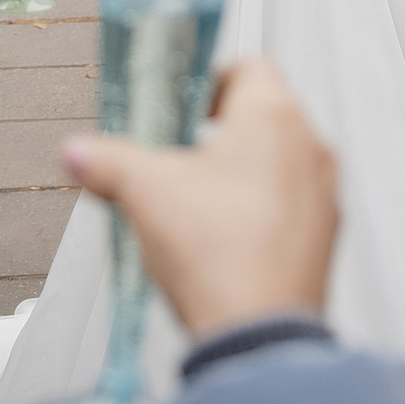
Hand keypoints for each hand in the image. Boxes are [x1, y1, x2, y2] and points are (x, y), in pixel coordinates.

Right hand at [64, 61, 337, 339]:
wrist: (259, 336)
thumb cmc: (216, 255)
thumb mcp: (144, 193)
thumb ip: (107, 160)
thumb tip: (77, 151)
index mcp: (273, 116)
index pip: (248, 68)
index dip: (208, 82)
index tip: (178, 107)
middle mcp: (310, 146)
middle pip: (262, 115)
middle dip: (216, 133)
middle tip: (176, 157)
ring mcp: (325, 193)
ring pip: (278, 162)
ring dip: (239, 173)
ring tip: (194, 203)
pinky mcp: (326, 236)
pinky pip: (290, 205)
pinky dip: (259, 210)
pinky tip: (221, 239)